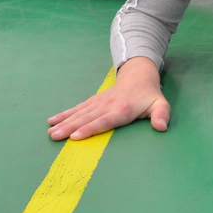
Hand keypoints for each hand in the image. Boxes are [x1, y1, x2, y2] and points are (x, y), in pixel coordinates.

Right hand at [47, 57, 170, 140]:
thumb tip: (162, 127)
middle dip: (70, 128)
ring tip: (50, 132)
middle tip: (55, 137)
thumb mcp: (161, 104)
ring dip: (64, 122)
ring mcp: (99, 102)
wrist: (138, 75)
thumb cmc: (149, 96)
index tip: (76, 136)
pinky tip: (52, 121)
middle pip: (87, 118)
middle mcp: (108, 105)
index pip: (104, 121)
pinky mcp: (93, 101)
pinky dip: (64, 114)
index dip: (90, 128)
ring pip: (79, 113)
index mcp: (122, 109)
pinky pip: (77, 108)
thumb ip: (161, 115)